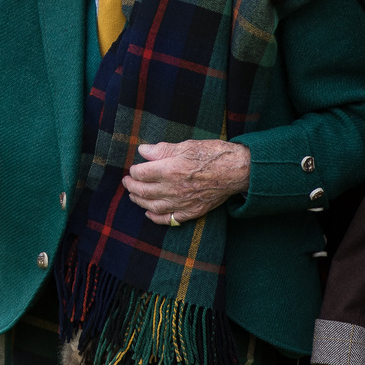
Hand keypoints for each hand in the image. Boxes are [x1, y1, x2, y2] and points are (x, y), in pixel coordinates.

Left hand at [123, 139, 249, 226]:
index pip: (141, 173)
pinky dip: (156, 218)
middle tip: (127, 182)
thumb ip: (162, 150)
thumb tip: (143, 151)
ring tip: (134, 196)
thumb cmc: (213, 154)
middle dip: (131, 186)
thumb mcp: (186, 145)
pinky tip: (149, 213)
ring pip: (153, 206)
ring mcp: (182, 202)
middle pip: (143, 191)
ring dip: (140, 201)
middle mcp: (173, 189)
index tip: (133, 168)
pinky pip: (170, 219)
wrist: (237, 170)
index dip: (134, 171)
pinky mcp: (192, 211)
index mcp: (170, 169)